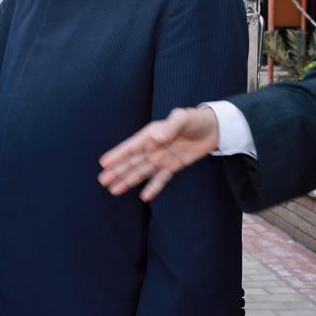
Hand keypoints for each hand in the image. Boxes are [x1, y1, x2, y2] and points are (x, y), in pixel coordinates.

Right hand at [97, 106, 218, 201]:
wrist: (213, 128)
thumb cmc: (195, 119)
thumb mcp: (183, 118)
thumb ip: (170, 126)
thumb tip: (156, 137)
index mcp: (151, 135)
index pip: (131, 147)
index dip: (118, 155)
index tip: (104, 163)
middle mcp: (153, 148)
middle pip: (132, 162)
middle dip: (117, 171)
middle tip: (102, 180)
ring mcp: (161, 158)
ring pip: (141, 172)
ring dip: (127, 180)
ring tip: (113, 190)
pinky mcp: (173, 166)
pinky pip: (160, 179)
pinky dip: (153, 188)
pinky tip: (143, 197)